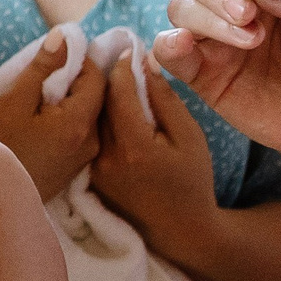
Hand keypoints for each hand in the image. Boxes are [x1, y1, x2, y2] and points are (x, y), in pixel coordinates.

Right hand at [0, 27, 106, 200]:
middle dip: (79, 78)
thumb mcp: (13, 99)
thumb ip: (42, 66)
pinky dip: (73, 117)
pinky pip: (84, 131)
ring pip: (92, 114)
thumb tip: (65, 36)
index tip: (58, 55)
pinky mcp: (77, 167)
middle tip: (51, 72)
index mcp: (80, 122)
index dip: (81, 59)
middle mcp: (93, 141)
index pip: (97, 77)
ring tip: (48, 93)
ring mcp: (87, 157)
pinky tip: (49, 117)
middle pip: (98, 97)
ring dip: (76, 98)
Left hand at [90, 46, 220, 257]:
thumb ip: (166, 99)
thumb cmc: (192, 182)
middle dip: (105, 76)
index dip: (123, 65)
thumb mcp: (189, 137)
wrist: (179, 231)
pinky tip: (102, 107)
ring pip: (89, 118)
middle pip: (98, 102)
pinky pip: (87, 137)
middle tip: (113, 54)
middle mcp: (106, 157)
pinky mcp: (88, 177)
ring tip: (107, 76)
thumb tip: (145, 63)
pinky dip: (93, 118)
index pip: (119, 90)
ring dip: (96, 95)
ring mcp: (93, 169)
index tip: (129, 49)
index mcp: (134, 145)